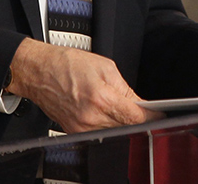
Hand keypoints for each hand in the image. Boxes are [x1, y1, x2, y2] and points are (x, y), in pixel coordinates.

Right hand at [6, 38, 158, 132]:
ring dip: (121, 121)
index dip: (151, 116)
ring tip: (118, 105)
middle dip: (136, 117)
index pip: (135, 117)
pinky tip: (104, 110)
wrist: (39, 71)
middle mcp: (91, 116)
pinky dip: (106, 123)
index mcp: (101, 97)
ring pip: (114, 131)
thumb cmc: (67, 64)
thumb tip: (140, 104)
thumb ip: (125, 88)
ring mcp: (81, 126)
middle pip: (126, 126)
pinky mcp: (73, 131)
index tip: (158, 114)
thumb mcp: (105, 66)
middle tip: (140, 107)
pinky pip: (99, 132)